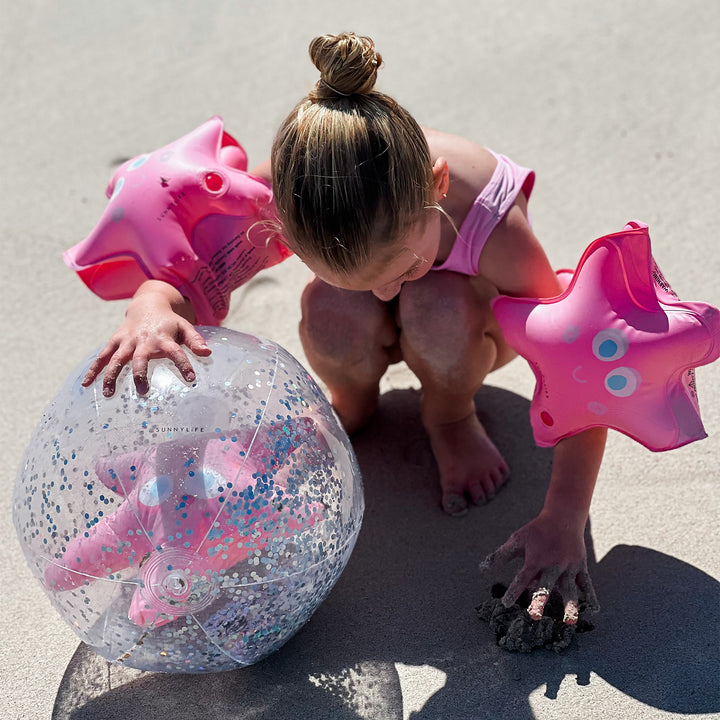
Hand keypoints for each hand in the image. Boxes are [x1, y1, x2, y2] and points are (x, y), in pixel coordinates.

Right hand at [82, 284, 210, 395]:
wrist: (148, 305)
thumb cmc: (169, 323)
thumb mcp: (184, 327)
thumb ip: (195, 340)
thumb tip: (207, 353)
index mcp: (163, 338)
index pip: (176, 352)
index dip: (183, 365)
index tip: (191, 379)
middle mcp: (143, 340)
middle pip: (140, 358)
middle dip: (140, 374)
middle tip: (143, 391)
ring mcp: (127, 341)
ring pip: (117, 359)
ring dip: (111, 375)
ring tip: (108, 394)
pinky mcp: (115, 341)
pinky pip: (102, 356)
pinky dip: (94, 369)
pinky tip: (86, 385)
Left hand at [479, 511, 598, 624]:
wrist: (563, 516)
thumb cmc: (536, 531)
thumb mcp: (517, 540)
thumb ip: (500, 556)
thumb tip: (481, 570)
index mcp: (535, 559)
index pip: (522, 577)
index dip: (514, 590)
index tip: (506, 603)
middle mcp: (552, 564)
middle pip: (545, 585)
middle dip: (540, 600)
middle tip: (535, 616)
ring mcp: (568, 566)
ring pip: (569, 588)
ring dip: (569, 605)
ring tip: (569, 622)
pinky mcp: (581, 567)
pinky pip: (587, 583)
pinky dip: (591, 596)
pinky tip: (594, 611)